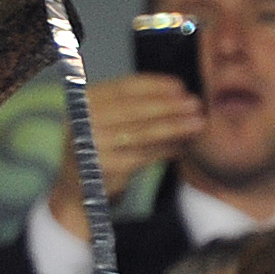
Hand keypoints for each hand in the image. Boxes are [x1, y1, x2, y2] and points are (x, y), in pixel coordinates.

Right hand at [43, 73, 204, 239]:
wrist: (77, 188)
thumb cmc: (98, 146)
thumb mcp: (106, 118)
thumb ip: (131, 103)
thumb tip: (177, 92)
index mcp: (84, 101)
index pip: (124, 87)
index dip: (155, 85)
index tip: (180, 86)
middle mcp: (85, 119)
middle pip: (136, 108)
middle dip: (170, 105)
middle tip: (195, 104)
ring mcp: (94, 144)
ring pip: (143, 132)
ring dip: (174, 127)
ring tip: (197, 124)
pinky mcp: (107, 166)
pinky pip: (144, 155)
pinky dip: (166, 149)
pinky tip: (182, 146)